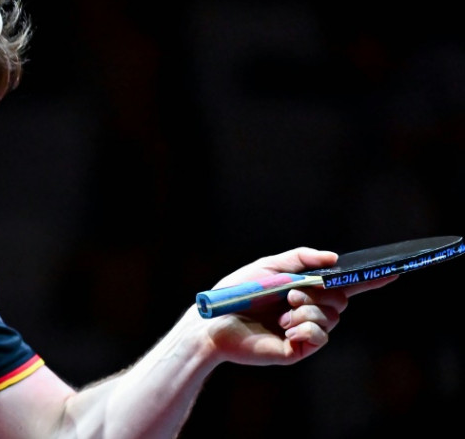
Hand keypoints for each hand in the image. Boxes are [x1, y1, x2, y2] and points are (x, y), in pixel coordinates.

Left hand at [202, 247, 396, 365]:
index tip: (394, 270)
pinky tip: (286, 328)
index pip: (343, 286)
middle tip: (291, 294)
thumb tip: (336, 259)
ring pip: (332, 318)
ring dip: (308, 310)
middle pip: (341, 301)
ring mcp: (304, 332)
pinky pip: (320, 337)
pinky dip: (306, 328)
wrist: (214, 321)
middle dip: (321, 294)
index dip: (369, 280)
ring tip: (283, 311)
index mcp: (304, 291)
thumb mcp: (269, 267)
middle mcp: (308, 311)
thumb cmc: (237, 293)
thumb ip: (302, 258)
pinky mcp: (297, 350)